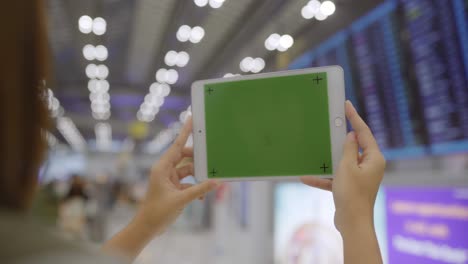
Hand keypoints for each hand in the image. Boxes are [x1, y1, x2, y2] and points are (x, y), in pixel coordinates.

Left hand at [133, 118, 218, 235]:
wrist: (147, 228)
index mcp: (162, 167)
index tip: (191, 118)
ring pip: (188, 170)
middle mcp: (165, 170)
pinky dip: (196, 187)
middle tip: (211, 156)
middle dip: (198, 159)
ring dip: (198, 176)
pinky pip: (189, 182)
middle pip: (185, 157)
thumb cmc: (157, 212)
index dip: (185, 132)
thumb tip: (217, 182)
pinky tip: (202, 196)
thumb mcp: (181, 199)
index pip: (177, 145)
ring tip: (210, 179)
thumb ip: (200, 189)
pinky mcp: (174, 188)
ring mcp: (170, 179)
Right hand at [301, 100, 385, 231]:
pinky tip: (306, 177)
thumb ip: (347, 148)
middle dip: (340, 138)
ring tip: (317, 150)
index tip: (347, 105)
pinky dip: (324, 177)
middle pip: (354, 146)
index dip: (355, 117)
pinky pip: (336, 177)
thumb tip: (350, 135)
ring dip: (329, 160)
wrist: (352, 223)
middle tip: (331, 123)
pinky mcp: (351, 187)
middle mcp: (369, 166)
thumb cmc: (352, 194)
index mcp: (373, 158)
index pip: (364, 132)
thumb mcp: (346, 166)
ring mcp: (360, 177)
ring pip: (343, 162)